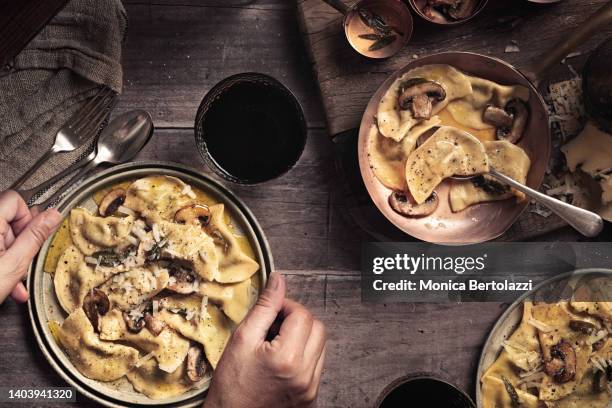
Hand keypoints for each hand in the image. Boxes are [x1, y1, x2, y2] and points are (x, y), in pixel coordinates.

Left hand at [0, 191, 60, 303]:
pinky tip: (2, 281)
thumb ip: (35, 237)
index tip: (28, 240)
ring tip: (11, 279)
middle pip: (5, 219)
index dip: (26, 219)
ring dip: (8, 255)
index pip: (14, 200)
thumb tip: (52, 216)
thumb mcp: (14, 265)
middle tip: (19, 262)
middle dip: (17, 242)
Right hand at [206, 272, 326, 407]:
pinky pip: (317, 366)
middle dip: (298, 320)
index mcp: (288, 358)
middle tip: (275, 326)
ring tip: (277, 345)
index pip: (302, 315)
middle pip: (318, 329)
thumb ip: (264, 307)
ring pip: (320, 347)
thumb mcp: (242, 339)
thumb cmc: (231, 385)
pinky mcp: (311, 398)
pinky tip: (282, 362)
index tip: (272, 312)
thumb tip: (278, 279)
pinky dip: (304, 357)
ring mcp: (310, 389)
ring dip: (303, 338)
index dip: (287, 307)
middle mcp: (305, 375)